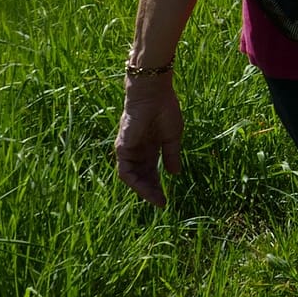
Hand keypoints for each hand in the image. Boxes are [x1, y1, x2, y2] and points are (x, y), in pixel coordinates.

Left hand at [114, 76, 183, 207]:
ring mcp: (128, 150)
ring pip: (133, 177)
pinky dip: (135, 182)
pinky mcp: (122, 148)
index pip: (151, 171)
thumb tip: (174, 174)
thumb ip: (172, 155)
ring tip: (156, 198)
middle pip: (142, 176)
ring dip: (143, 189)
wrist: (153, 94)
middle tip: (162, 202)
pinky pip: (125, 171)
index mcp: (150, 146)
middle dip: (151, 190)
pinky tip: (147, 188)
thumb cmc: (165, 110)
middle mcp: (137, 151)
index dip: (158, 185)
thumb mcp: (172, 136)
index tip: (166, 199)